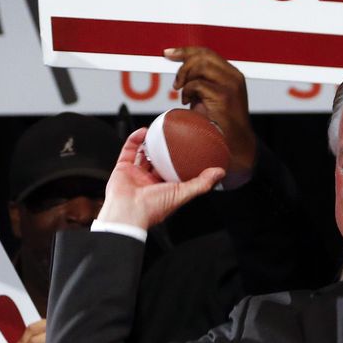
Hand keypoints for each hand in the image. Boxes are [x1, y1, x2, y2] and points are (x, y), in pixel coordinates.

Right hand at [96, 128, 225, 228]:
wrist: (128, 211)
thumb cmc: (153, 208)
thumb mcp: (183, 193)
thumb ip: (201, 183)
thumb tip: (220, 172)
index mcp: (164, 189)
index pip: (175, 173)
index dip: (182, 162)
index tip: (190, 150)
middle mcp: (150, 182)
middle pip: (158, 163)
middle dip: (165, 151)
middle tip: (174, 138)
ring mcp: (135, 175)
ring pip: (143, 155)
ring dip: (150, 143)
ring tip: (158, 131)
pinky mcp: (122, 168)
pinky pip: (129, 150)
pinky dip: (135, 139)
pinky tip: (144, 131)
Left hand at [163, 46, 256, 176]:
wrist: (236, 144)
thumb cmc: (221, 124)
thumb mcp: (210, 97)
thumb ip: (201, 82)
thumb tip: (182, 71)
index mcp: (232, 74)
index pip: (207, 53)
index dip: (185, 51)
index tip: (167, 53)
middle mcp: (233, 77)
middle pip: (203, 56)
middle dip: (183, 66)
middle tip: (176, 84)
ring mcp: (230, 85)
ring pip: (200, 66)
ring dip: (185, 78)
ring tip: (183, 94)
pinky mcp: (224, 97)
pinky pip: (198, 84)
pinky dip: (188, 92)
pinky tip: (187, 103)